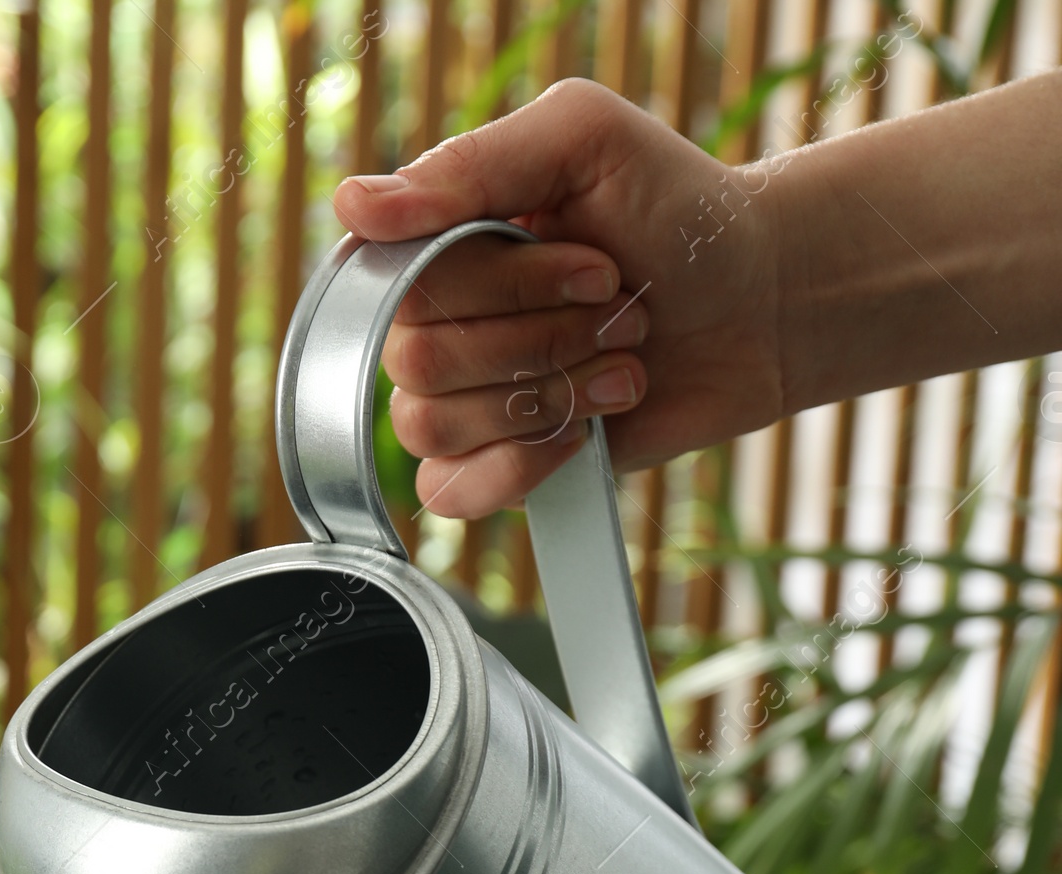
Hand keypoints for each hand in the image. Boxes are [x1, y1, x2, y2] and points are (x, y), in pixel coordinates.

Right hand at [332, 80, 784, 515]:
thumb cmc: (677, 215)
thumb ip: (470, 166)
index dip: (506, 286)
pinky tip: (585, 433)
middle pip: (422, 360)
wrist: (759, 309)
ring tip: (619, 366)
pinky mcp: (493, 467)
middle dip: (543, 341)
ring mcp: (461, 397)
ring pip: (435, 425)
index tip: (596, 265)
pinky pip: (449, 494)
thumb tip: (351, 204)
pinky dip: (522, 467)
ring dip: (550, 397)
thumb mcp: (585, 142)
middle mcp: (437, 317)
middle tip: (619, 313)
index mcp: (442, 238)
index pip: (406, 283)